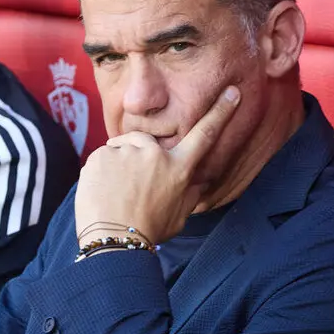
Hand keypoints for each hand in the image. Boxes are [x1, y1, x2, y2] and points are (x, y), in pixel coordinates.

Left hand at [74, 86, 239, 246]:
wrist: (113, 241)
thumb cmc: (148, 233)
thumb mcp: (178, 217)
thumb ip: (188, 195)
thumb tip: (198, 183)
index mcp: (178, 168)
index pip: (205, 134)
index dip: (221, 112)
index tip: (232, 93)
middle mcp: (155, 153)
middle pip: (149, 142)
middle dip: (140, 158)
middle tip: (133, 188)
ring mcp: (127, 152)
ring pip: (123, 149)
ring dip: (120, 165)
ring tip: (117, 193)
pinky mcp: (102, 154)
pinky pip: (102, 157)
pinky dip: (101, 172)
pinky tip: (103, 192)